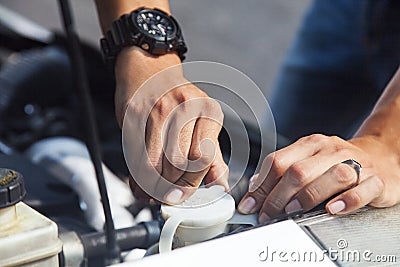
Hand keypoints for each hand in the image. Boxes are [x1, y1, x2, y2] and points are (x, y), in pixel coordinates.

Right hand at [115, 47, 228, 202]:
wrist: (150, 74)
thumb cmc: (179, 101)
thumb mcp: (204, 123)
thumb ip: (213, 157)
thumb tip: (221, 187)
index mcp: (207, 110)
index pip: (202, 158)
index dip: (192, 183)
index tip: (184, 195)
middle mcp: (184, 107)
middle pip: (177, 164)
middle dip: (172, 188)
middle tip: (169, 196)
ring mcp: (157, 110)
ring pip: (153, 164)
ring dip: (153, 187)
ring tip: (155, 193)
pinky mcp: (134, 115)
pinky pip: (134, 157)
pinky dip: (137, 178)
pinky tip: (142, 183)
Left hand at [238, 134, 399, 222]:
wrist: (380, 156)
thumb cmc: (336, 163)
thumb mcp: (307, 160)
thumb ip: (281, 172)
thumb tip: (254, 188)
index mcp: (310, 144)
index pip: (278, 161)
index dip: (260, 186)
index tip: (250, 205)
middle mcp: (331, 150)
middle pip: (298, 171)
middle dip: (277, 197)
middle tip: (267, 214)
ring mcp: (356, 163)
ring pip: (330, 176)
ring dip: (307, 197)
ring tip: (292, 211)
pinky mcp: (377, 179)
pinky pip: (363, 189)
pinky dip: (347, 200)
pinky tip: (333, 209)